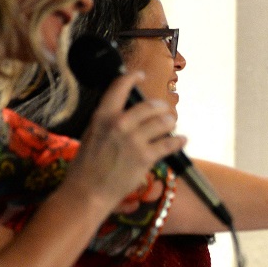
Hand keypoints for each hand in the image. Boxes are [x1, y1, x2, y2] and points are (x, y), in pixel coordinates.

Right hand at [64, 73, 186, 209]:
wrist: (88, 191)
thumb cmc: (86, 167)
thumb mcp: (92, 135)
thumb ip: (109, 122)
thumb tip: (127, 113)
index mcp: (103, 116)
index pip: (119, 87)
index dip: (132, 77)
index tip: (141, 75)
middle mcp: (119, 124)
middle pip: (150, 106)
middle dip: (160, 107)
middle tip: (163, 111)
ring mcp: (134, 140)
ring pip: (163, 122)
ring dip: (170, 122)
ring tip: (171, 124)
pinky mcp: (145, 156)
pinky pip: (169, 143)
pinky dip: (178, 141)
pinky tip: (181, 140)